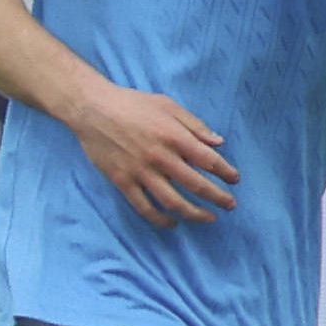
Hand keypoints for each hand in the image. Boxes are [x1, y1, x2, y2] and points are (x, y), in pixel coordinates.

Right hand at [70, 83, 237, 228]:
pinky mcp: (122, 180)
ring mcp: (140, 171)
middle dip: (218, 197)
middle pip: (196, 185)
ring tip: (208, 218)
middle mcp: (160, 157)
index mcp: (173, 136)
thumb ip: (195, 125)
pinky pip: (143, 207)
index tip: (234, 180)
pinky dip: (159, 219)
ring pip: (172, 202)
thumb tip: (219, 143)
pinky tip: (171, 222)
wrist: (91, 108)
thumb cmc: (131, 103)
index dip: (226, 172)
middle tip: (230, 205)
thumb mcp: (167, 104)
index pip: (208, 160)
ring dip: (194, 214)